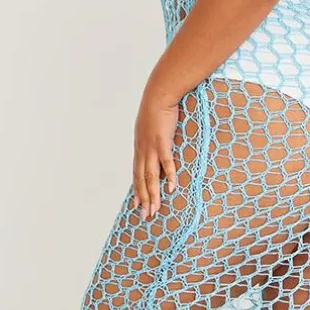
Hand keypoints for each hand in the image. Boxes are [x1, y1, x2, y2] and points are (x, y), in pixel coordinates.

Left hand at [131, 84, 178, 218]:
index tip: (137, 204)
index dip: (137, 190)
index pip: (136, 174)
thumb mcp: (150, 127)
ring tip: (156, 209)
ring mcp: (151, 147)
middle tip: (146, 215)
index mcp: (140, 148)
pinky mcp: (163, 142)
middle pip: (141, 179)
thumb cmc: (157, 109)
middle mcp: (143, 150)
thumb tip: (157, 146)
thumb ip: (152, 140)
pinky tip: (172, 188)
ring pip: (151, 176)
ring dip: (154, 194)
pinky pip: (166, 163)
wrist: (159, 94)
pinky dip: (169, 176)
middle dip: (144, 199)